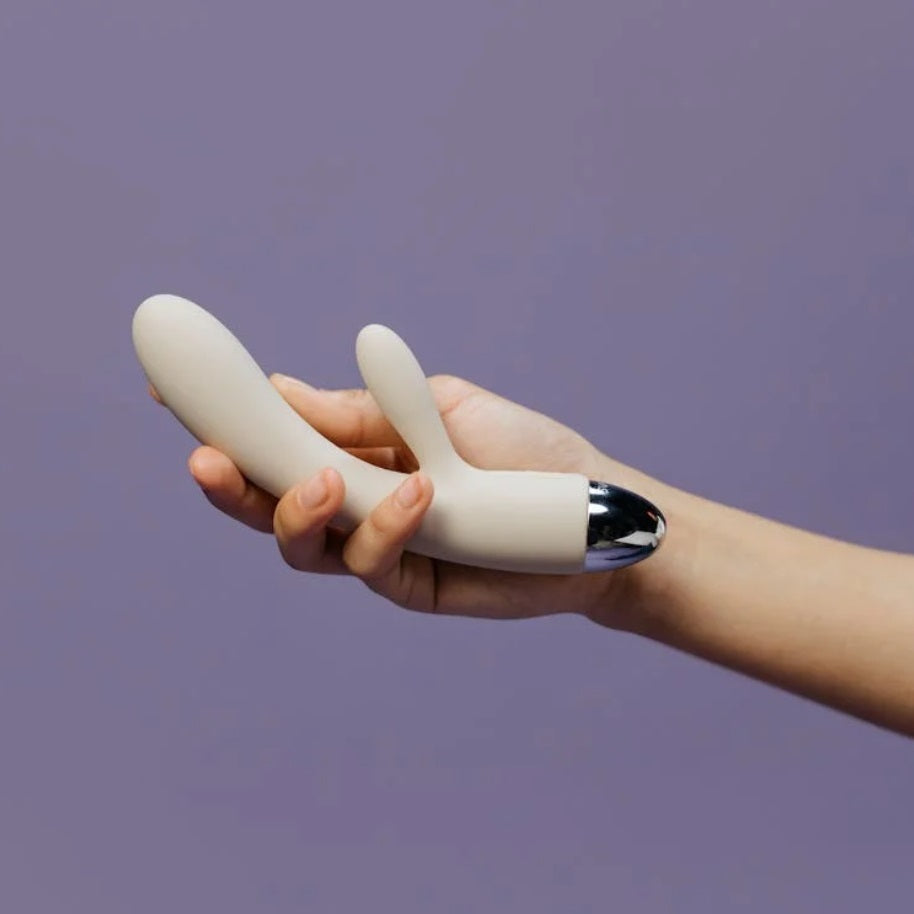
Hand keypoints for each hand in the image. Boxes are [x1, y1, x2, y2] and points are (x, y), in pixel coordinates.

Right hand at [150, 373, 654, 621]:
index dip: (224, 418)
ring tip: (323, 481)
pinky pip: (372, 564)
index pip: (278, 434)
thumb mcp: (445, 410)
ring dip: (295, 512)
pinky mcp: (408, 584)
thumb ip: (369, 411)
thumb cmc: (524, 451)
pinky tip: (419, 494)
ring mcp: (378, 544)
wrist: (592, 512)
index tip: (169, 389)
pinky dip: (385, 528)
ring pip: (303, 544)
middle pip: (269, 498)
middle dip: (231, 482)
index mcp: (358, 447)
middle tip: (207, 459)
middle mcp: (356, 497)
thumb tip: (285, 391)